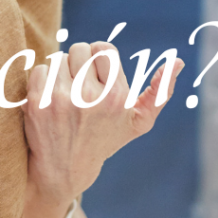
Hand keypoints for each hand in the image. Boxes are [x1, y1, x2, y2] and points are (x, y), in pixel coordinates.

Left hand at [21, 42, 183, 217]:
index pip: (103, 47)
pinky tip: (50, 98)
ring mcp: (61, 99)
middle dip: (79, 63)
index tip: (98, 76)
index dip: (99, 59)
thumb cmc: (105, 139)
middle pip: (78, 49)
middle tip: (80, 86)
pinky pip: (39, 69)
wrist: (65, 170)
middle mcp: (88, 96)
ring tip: (66, 94)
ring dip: (60, 72)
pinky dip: (42, 79)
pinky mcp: (38, 102)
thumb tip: (179, 62)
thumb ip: (160, 92)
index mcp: (116, 95)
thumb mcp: (139, 122)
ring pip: (57, 57)